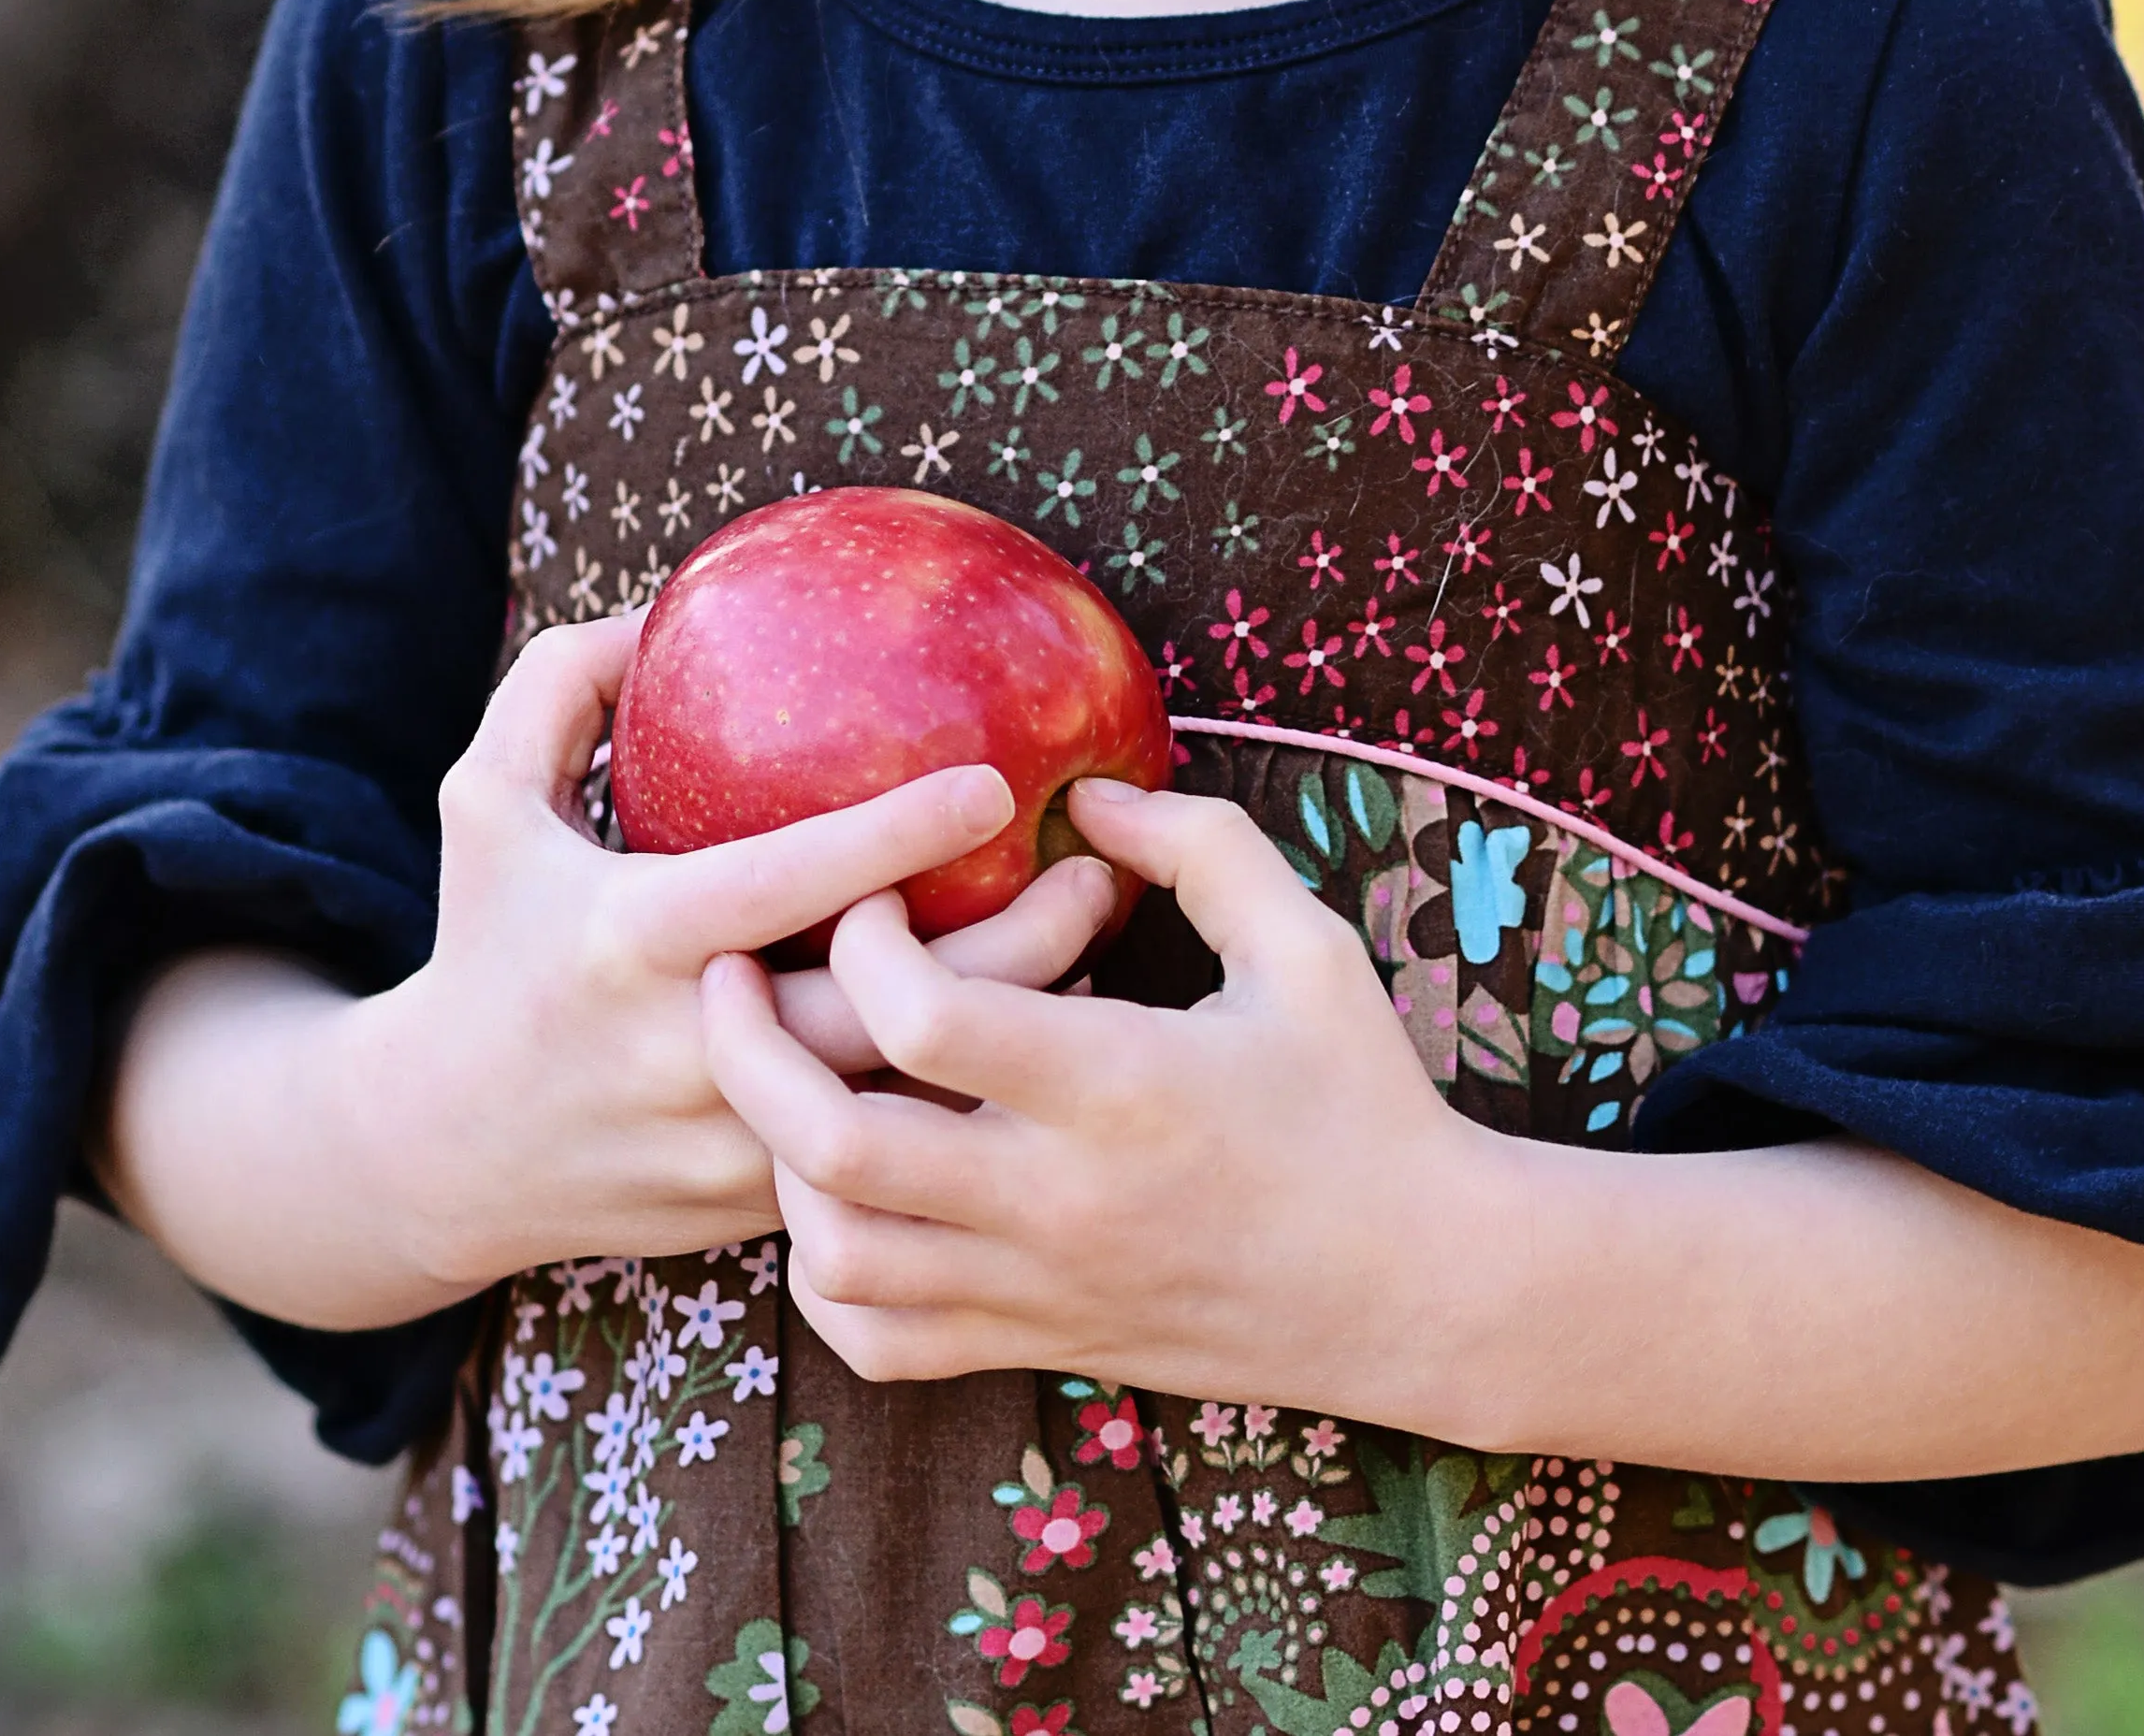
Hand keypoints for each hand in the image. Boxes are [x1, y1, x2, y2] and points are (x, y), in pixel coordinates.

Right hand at [100, 613, 1119, 1331]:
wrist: (426, 1156)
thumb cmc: (482, 945)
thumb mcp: (483, 801)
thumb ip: (560, 688)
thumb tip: (658, 607)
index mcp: (637, 939)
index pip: (789, 883)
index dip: (895, 834)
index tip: (992, 779)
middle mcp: (690, 1050)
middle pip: (887, 1011)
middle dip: (1014, 950)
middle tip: (1097, 872)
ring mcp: (726, 1145)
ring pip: (903, 1098)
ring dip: (1008, 1032)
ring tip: (1095, 945)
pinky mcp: (750, 1210)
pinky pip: (879, 1157)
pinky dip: (953, 1100)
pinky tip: (1027, 1036)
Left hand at [697, 778, 1493, 1418]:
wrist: (1418, 1288)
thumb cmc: (1365, 1100)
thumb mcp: (1305, 947)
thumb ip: (1197, 847)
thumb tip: (1085, 799)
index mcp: (1119, 1087)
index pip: (922, 1023)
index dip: (864, 940)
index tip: (872, 894)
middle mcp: (1057, 1199)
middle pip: (832, 1147)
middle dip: (748, 1048)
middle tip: (726, 971)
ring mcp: (1038, 1287)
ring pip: (833, 1254)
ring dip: (779, 1163)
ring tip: (781, 1079)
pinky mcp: (1038, 1344)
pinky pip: (878, 1340)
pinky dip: (826, 1276)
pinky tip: (840, 1200)